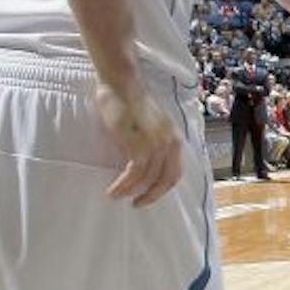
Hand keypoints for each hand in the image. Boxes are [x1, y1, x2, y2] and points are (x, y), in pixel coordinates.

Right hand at [97, 79, 182, 205]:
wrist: (121, 84)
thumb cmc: (131, 104)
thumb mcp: (151, 126)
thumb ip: (153, 144)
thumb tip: (144, 167)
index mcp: (175, 139)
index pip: (175, 172)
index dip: (163, 188)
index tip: (149, 196)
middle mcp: (171, 142)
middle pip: (166, 179)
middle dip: (152, 195)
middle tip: (137, 204)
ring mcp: (157, 143)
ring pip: (148, 178)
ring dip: (131, 191)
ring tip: (116, 196)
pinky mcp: (139, 142)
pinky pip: (134, 172)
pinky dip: (123, 185)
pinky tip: (113, 191)